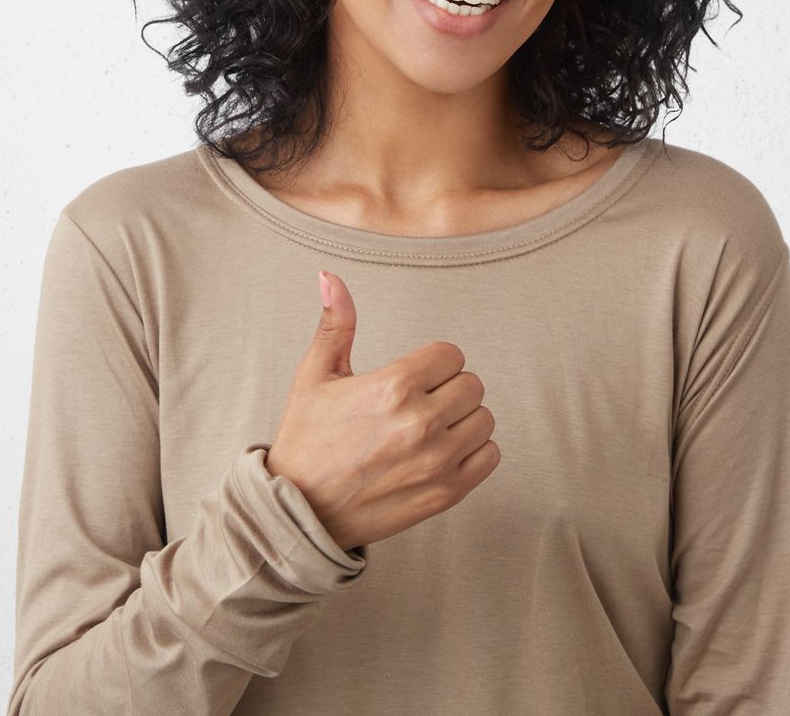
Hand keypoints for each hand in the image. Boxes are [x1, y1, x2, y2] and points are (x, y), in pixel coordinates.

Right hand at [264, 269, 501, 552]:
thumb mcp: (314, 377)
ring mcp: (436, 461)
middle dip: (448, 389)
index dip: (432, 363)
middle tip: (418, 404)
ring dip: (462, 420)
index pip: (451, 355)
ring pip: (484, 419)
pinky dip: (473, 451)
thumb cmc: (306, 440)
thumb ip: (335, 324)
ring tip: (428, 429)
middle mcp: (420, 422)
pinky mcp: (445, 493)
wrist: (299, 512)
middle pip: (472, 385)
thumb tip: (329, 276)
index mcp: (393, 386)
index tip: (411, 379)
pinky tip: (441, 452)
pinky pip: (489, 456)